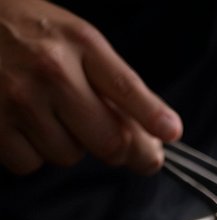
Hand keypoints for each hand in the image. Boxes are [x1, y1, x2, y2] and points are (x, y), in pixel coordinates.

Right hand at [0, 0, 182, 174]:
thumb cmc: (23, 31)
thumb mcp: (74, 38)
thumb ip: (114, 81)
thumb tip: (155, 132)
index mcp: (80, 45)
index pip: (127, 89)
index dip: (153, 117)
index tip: (169, 133)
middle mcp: (52, 71)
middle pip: (109, 141)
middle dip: (119, 150)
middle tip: (112, 142)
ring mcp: (19, 98)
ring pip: (69, 156)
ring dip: (68, 146)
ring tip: (48, 115)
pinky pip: (30, 164)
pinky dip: (31, 154)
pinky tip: (22, 125)